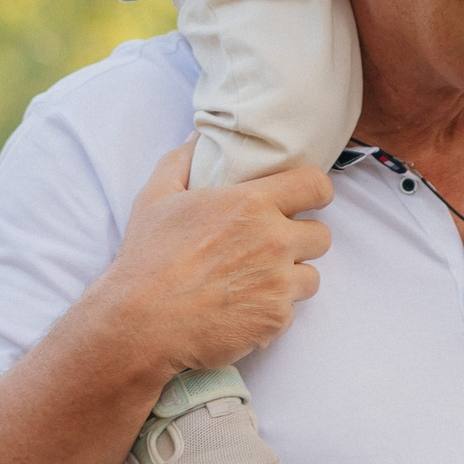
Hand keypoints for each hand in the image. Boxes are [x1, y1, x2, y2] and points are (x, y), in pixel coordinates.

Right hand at [92, 141, 333, 379]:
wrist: (141, 323)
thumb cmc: (148, 259)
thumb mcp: (156, 197)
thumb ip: (181, 161)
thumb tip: (196, 139)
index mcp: (252, 204)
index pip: (316, 186)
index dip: (314, 192)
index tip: (304, 200)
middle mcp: (274, 241)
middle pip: (321, 235)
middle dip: (302, 239)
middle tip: (273, 246)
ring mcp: (279, 284)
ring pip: (311, 277)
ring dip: (291, 278)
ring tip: (258, 281)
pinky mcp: (275, 320)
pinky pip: (291, 312)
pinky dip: (272, 312)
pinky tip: (243, 309)